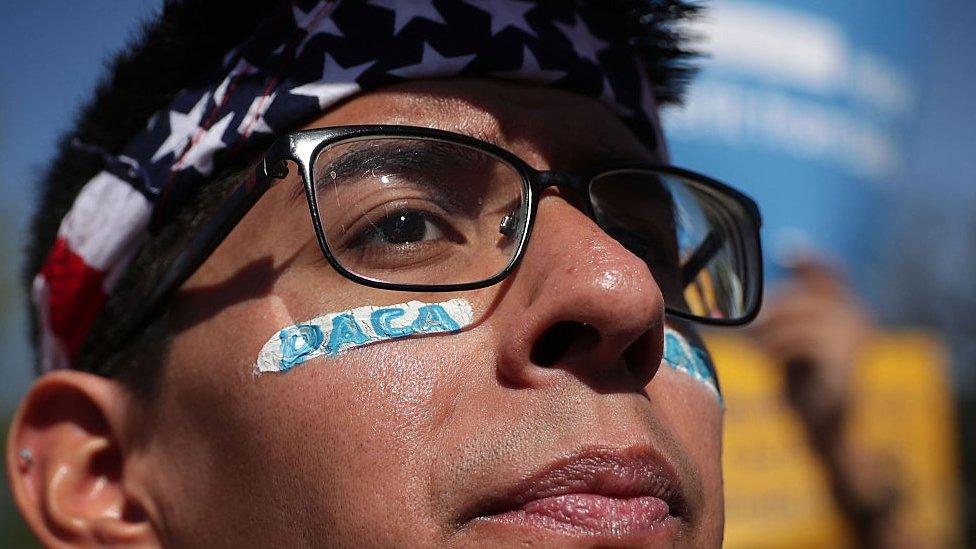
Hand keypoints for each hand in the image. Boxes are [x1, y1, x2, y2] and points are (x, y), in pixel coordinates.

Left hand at [751, 259, 873, 442]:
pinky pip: (801, 342)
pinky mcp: (845, 361)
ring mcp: (854, 338)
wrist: (824, 427)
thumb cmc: (804, 382)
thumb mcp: (792, 342)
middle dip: (768, 312)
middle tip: (747, 331)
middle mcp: (858, 318)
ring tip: (757, 349)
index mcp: (848, 310)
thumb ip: (785, 316)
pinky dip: (778, 349)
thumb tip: (755, 302)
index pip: (829, 273)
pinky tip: (769, 360)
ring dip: (768, 333)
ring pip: (796, 318)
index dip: (808, 261)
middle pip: (800, 297)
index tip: (784, 250)